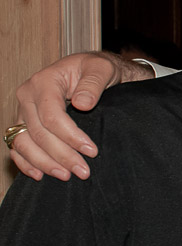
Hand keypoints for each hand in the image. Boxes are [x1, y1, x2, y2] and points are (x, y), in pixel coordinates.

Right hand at [8, 51, 151, 180]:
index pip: (52, 116)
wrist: (89, 71)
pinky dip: (25, 162)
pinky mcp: (23, 123)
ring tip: (66, 176)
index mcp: (43, 81)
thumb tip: (82, 104)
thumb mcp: (101, 69)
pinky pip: (17, 145)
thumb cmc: (96, 69)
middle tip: (83, 172)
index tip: (92, 151)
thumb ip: (93, 83)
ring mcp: (23, 111)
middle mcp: (27, 96)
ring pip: (23, 142)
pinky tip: (39, 175)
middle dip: (61, 155)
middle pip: (38, 133)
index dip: (70, 137)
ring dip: (43, 163)